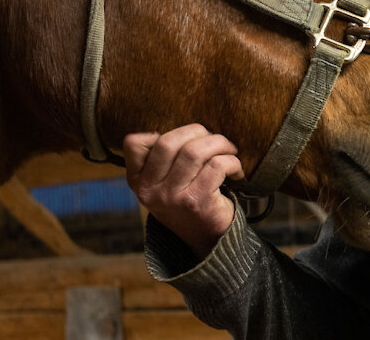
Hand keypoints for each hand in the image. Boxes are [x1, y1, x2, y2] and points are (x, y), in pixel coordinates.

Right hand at [123, 124, 244, 257]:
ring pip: (195, 151)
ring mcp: (172, 198)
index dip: (159, 133)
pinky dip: (232, 162)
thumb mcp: (164, 184)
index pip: (133, 143)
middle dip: (198, 131)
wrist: (208, 241)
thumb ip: (164, 158)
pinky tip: (236, 171)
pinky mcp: (197, 203)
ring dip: (220, 144)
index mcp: (138, 181)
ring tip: (229, 151)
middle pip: (169, 141)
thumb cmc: (188, 201)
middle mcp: (150, 191)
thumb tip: (188, 128)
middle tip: (214, 140)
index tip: (182, 141)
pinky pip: (216, 166)